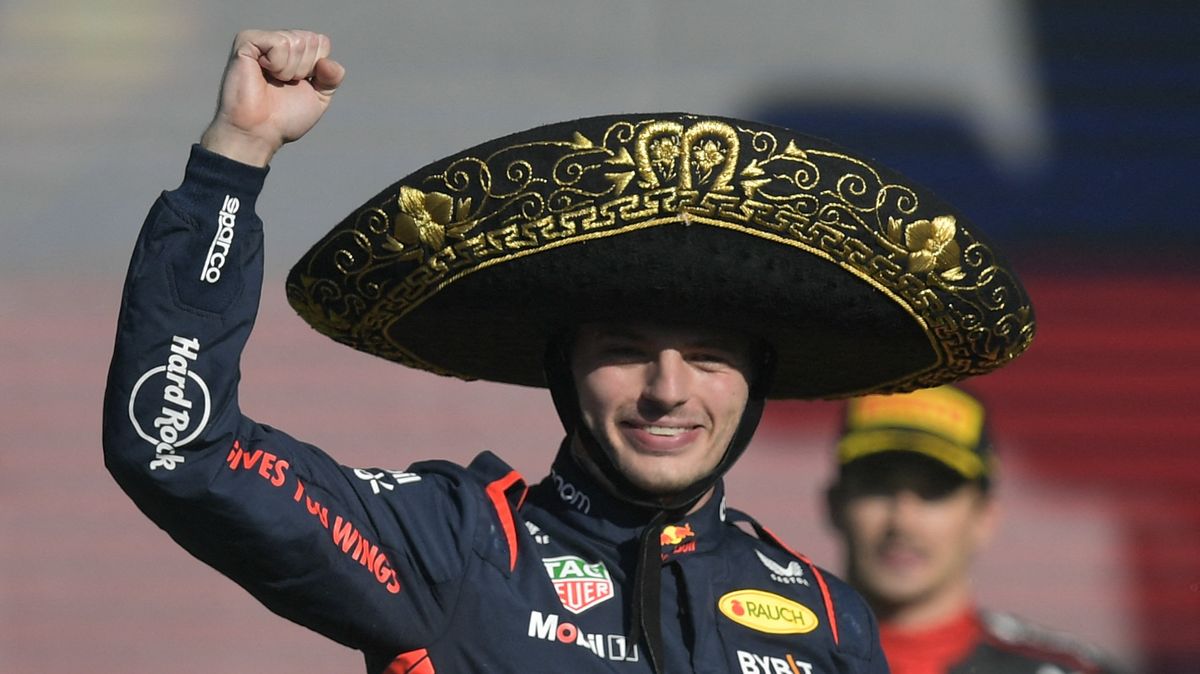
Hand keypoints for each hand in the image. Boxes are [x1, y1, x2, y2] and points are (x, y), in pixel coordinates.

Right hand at [200, 29, 345, 166]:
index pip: (322, 42)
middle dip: (304, 69)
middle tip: (283, 85)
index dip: (318, 68)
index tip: (299, 84)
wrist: (259, 132)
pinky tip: (262, 72)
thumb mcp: (318, 98)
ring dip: (290, 70)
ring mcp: (261, 40)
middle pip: (311, 40)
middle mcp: (278, 41)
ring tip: (272, 81)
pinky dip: (278, 64)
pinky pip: (279, 43)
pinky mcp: (246, 41)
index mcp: (295, 51)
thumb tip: (327, 62)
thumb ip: (332, 78)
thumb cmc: (283, 118)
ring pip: (297, 42)